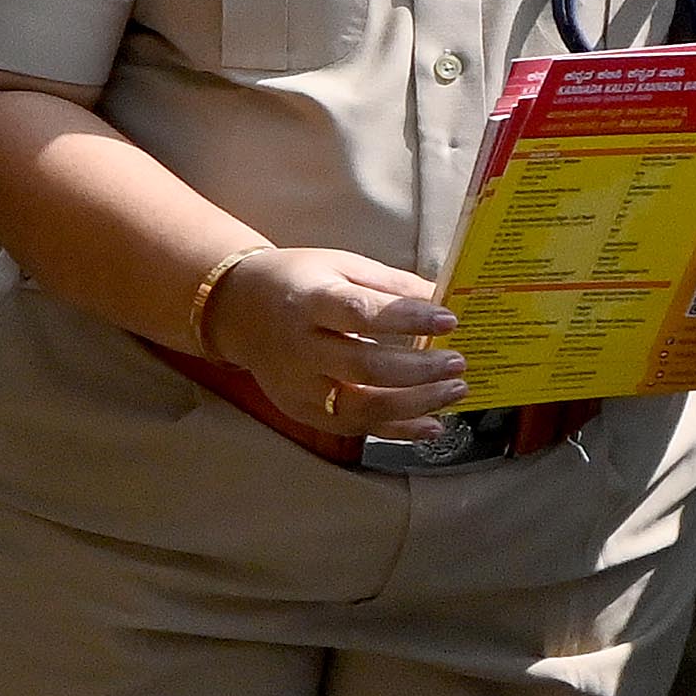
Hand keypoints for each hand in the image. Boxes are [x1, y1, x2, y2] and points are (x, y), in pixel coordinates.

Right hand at [204, 243, 460, 441]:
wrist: (237, 308)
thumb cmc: (297, 281)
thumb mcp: (340, 265)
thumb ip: (390, 285)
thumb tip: (444, 301)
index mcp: (309, 301)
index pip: (360, 312)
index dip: (406, 318)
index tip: (447, 319)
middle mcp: (300, 347)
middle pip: (363, 366)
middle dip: (419, 369)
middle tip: (458, 363)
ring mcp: (298, 384)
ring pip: (360, 407)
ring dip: (415, 404)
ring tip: (455, 390)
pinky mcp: (301, 409)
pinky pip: (353, 427)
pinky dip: (396, 430)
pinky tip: (431, 425)